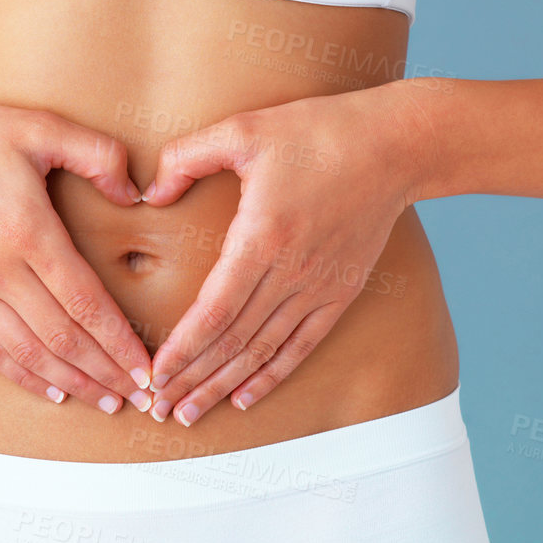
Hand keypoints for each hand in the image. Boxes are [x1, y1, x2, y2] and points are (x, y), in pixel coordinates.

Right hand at [0, 89, 154, 412]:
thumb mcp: (39, 127)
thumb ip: (97, 154)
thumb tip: (136, 194)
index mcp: (29, 233)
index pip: (86, 303)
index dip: (120, 343)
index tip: (147, 369)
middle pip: (64, 339)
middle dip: (107, 373)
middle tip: (140, 397)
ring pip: (30, 353)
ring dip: (72, 382)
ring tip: (106, 401)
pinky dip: (23, 376)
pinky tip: (52, 391)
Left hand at [139, 83, 428, 424]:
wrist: (394, 146)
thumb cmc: (316, 131)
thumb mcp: (243, 129)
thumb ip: (187, 157)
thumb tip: (148, 193)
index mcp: (262, 237)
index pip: (213, 310)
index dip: (182, 348)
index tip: (154, 374)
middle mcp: (291, 273)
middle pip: (233, 341)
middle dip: (192, 378)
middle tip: (157, 408)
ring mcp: (318, 287)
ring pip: (263, 351)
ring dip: (223, 386)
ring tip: (188, 413)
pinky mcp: (340, 292)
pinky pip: (301, 345)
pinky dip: (272, 375)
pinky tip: (244, 398)